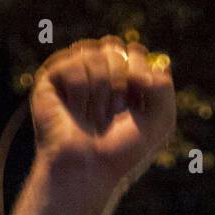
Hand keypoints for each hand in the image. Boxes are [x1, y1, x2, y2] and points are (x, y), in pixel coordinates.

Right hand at [30, 36, 175, 209]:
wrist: (89, 168)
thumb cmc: (123, 149)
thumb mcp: (160, 119)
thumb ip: (164, 84)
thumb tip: (138, 57)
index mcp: (123, 79)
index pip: (135, 51)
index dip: (139, 71)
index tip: (139, 97)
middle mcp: (97, 72)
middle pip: (113, 46)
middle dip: (119, 80)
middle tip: (114, 111)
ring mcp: (72, 74)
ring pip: (94, 54)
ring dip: (100, 91)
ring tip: (93, 115)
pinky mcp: (50, 79)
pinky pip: (74, 65)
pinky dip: (80, 91)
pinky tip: (74, 110)